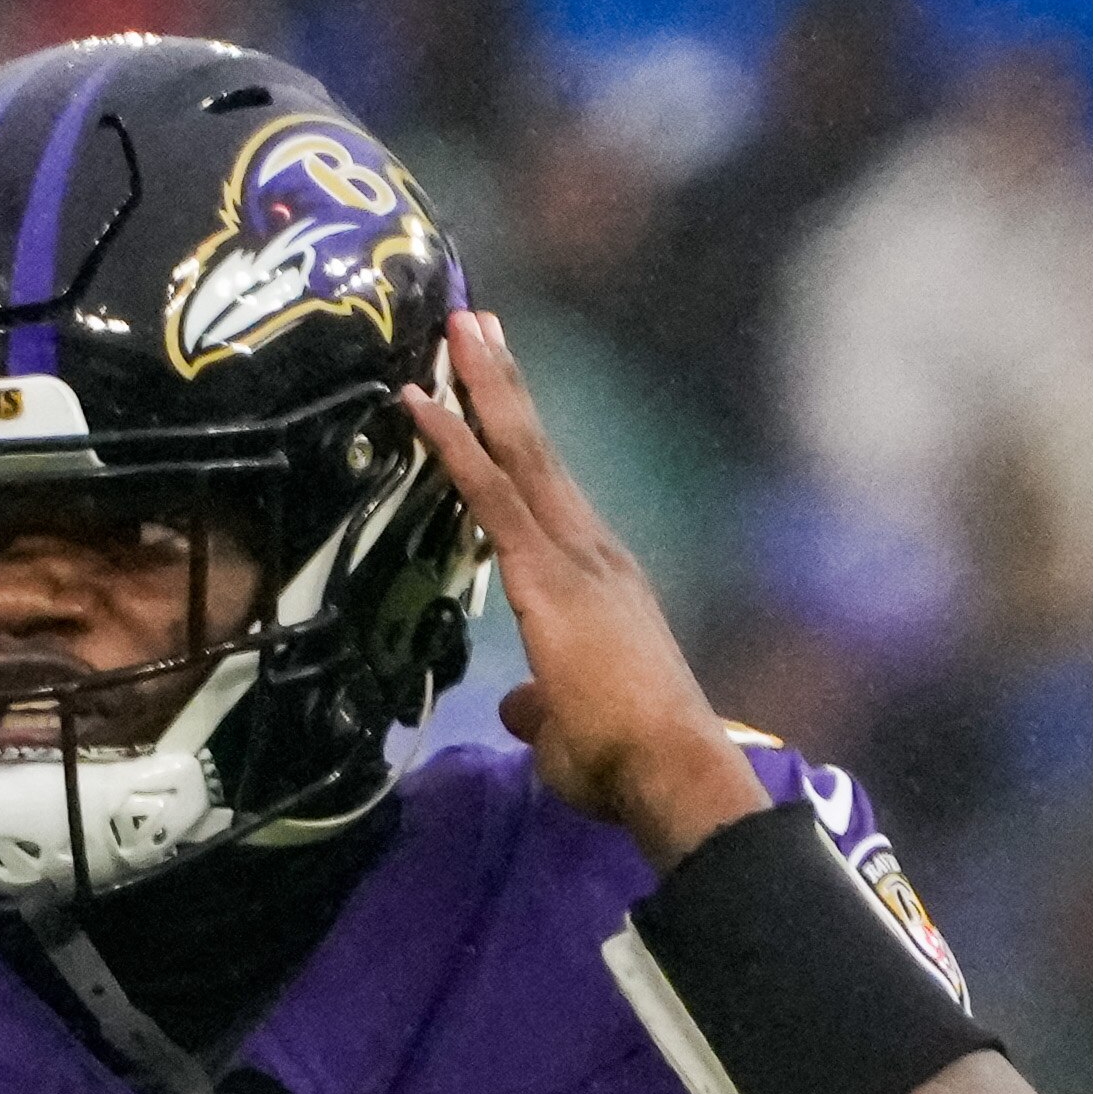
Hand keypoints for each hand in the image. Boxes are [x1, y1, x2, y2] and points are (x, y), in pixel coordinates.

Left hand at [400, 311, 762, 870]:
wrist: (671, 772)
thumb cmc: (628, 764)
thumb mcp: (567, 729)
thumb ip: (543, 706)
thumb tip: (522, 706)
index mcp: (600, 584)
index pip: (548, 497)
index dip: (517, 440)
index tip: (496, 384)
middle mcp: (594, 554)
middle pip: (536, 452)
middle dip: (503, 384)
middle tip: (474, 321)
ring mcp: (575, 559)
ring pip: (519, 454)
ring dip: (484, 389)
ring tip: (459, 327)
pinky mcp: (549, 576)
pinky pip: (491, 495)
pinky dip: (454, 444)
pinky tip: (421, 403)